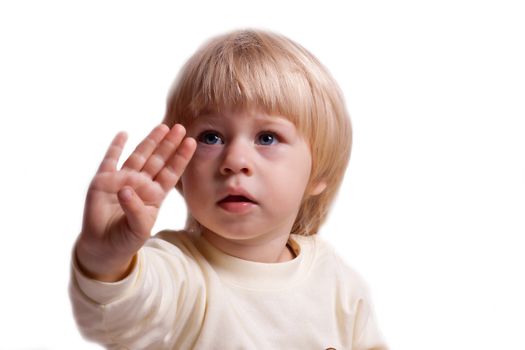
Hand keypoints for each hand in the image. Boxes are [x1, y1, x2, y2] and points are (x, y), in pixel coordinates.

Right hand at [75, 124, 195, 281]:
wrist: (104, 247)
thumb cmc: (126, 239)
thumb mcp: (138, 228)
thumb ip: (135, 209)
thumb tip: (125, 189)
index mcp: (154, 194)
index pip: (171, 172)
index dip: (181, 157)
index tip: (192, 142)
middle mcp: (141, 184)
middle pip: (158, 159)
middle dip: (169, 143)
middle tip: (180, 127)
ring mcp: (122, 179)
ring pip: (139, 155)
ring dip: (150, 141)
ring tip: (162, 127)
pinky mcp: (103, 180)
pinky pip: (111, 159)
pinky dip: (116, 146)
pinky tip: (124, 133)